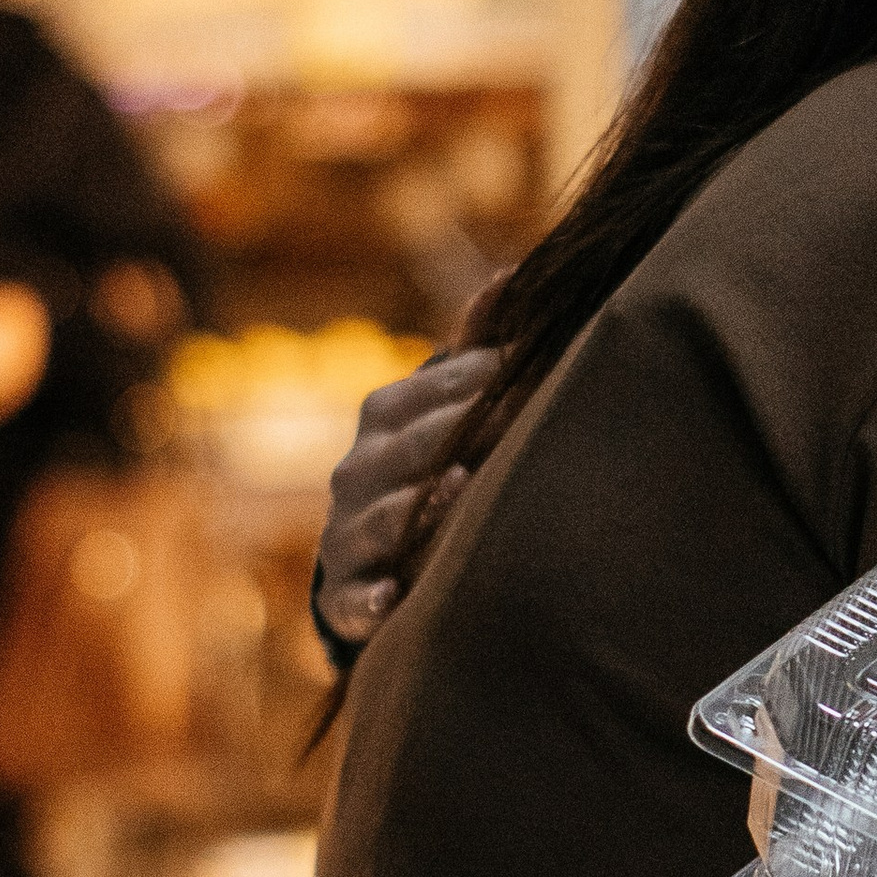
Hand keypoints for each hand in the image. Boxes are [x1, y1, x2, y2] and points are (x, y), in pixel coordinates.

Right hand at [314, 344, 500, 643]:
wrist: (373, 557)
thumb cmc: (429, 464)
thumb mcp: (446, 406)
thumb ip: (476, 347)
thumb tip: (513, 276)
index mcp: (383, 420)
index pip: (427, 393)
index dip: (477, 381)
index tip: (529, 370)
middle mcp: (356, 472)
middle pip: (408, 450)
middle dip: (460, 433)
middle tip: (522, 418)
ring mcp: (347, 535)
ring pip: (380, 519)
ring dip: (417, 506)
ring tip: (460, 489)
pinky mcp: (346, 598)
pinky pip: (351, 599)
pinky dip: (368, 599)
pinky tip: (392, 596)